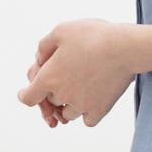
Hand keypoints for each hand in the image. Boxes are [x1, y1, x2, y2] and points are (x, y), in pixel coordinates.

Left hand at [17, 18, 136, 126]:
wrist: (126, 47)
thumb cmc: (94, 36)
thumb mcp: (62, 31)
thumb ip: (43, 47)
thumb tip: (39, 60)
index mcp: (49, 78)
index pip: (27, 98)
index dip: (26, 94)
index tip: (28, 92)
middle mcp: (63, 95)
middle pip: (50, 102)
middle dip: (53, 91)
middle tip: (66, 76)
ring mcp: (82, 105)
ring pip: (67, 113)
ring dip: (69, 104)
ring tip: (80, 88)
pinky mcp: (100, 109)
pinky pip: (87, 120)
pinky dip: (87, 113)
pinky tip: (91, 101)